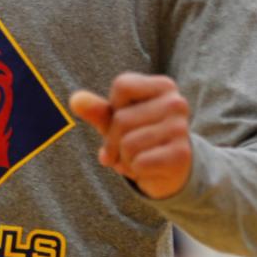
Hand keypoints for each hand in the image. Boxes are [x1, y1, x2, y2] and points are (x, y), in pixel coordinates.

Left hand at [69, 73, 191, 199]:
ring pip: (128, 144)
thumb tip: (75, 100)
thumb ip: (96, 109)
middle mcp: (176, 102)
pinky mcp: (181, 155)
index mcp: (163, 85)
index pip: (122, 86)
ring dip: (124, 158)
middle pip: (121, 118)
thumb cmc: (139, 136)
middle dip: (113, 140)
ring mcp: (181, 129)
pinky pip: (139, 163)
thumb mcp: (116, 120)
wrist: (171, 170)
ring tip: (137, 158)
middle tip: (125, 149)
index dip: (113, 106)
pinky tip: (146, 169)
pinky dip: (135, 171)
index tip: (122, 118)